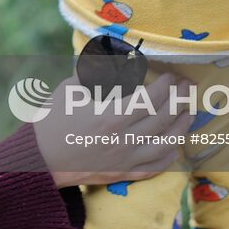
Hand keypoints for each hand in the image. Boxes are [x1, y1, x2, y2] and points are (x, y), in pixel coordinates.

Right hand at [33, 72, 194, 188]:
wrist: (39, 160)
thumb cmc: (53, 120)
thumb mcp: (72, 88)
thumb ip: (97, 71)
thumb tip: (116, 54)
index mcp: (111, 117)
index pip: (151, 99)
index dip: (167, 86)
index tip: (172, 75)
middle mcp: (123, 141)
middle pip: (164, 119)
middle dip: (181, 100)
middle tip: (189, 87)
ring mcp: (125, 161)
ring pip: (167, 145)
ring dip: (182, 127)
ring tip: (188, 112)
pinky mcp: (123, 174)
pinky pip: (155, 168)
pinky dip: (169, 155)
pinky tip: (175, 144)